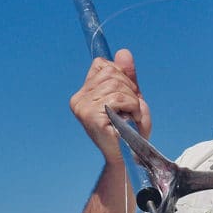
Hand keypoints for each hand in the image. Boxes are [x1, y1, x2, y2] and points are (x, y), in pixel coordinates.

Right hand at [69, 48, 151, 162]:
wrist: (128, 160)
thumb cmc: (130, 132)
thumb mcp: (131, 99)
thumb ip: (127, 77)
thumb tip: (124, 52)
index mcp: (84, 94)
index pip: (103, 65)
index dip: (122, 78)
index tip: (127, 98)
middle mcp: (79, 99)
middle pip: (111, 72)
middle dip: (130, 90)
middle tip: (132, 111)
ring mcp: (83, 107)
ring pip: (117, 84)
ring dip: (133, 101)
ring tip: (131, 117)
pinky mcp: (91, 116)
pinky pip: (119, 98)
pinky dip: (132, 107)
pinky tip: (130, 120)